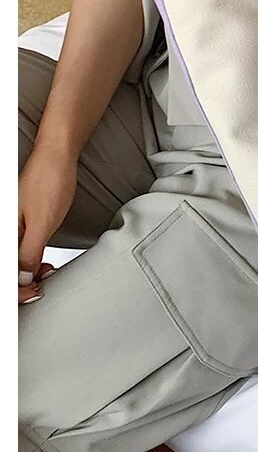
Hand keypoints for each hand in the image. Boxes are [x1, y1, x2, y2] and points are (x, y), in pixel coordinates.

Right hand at [19, 131, 77, 301]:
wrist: (57, 157)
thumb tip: (21, 277)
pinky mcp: (23, 226)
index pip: (5, 270)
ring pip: (14, 263)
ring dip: (28, 276)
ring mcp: (12, 228)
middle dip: (20, 285)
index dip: (14, 289)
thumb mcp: (41, 224)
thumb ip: (29, 253)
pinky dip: (32, 264)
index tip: (29, 294)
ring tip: (44, 276)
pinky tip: (43, 267)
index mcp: (4, 229)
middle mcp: (5, 228)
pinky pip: (21, 252)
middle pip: (8, 269)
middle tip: (38, 289)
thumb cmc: (48, 180)